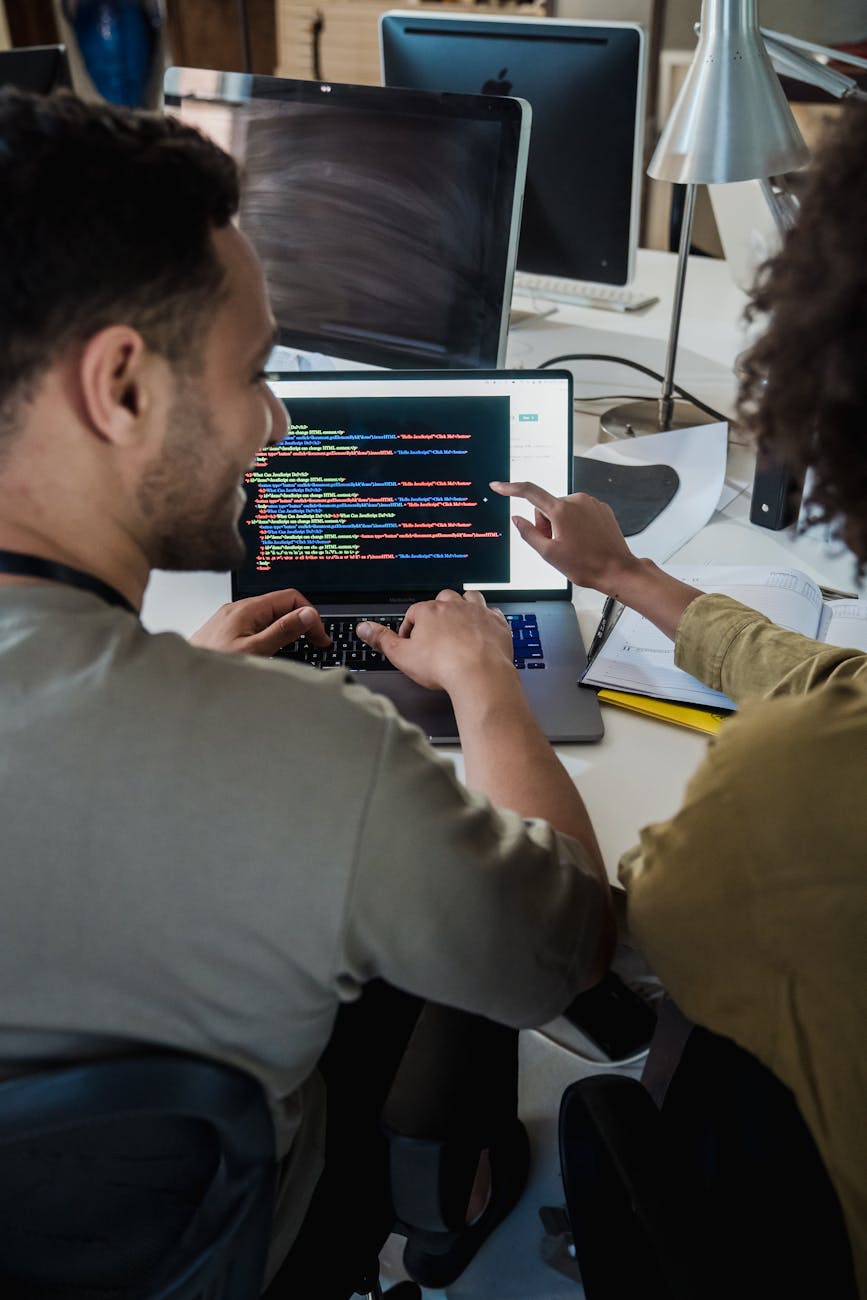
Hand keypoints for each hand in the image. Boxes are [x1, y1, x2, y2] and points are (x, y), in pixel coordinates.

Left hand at [190, 589, 330, 656]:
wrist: (182, 678)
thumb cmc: (213, 665)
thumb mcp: (255, 650)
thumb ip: (282, 631)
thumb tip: (307, 614)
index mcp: (248, 608)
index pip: (291, 598)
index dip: (310, 615)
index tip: (319, 637)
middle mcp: (240, 609)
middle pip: (281, 606)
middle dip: (302, 622)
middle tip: (315, 644)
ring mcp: (233, 619)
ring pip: (270, 617)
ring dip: (288, 630)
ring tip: (299, 648)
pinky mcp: (228, 631)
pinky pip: (258, 626)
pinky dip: (272, 635)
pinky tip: (275, 650)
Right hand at [356, 589, 514, 694]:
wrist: (480, 674)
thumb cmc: (443, 666)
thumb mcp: (402, 655)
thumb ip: (382, 639)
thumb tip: (364, 628)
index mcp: (429, 611)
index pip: (414, 613)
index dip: (410, 627)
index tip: (412, 642)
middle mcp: (454, 606)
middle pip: (442, 599)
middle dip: (438, 611)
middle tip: (435, 630)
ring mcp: (477, 612)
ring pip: (469, 598)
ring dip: (463, 606)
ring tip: (459, 621)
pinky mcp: (496, 623)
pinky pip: (491, 612)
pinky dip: (486, 618)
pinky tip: (483, 628)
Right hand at [490, 480, 637, 594]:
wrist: (617, 570)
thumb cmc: (586, 565)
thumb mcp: (549, 554)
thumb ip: (529, 533)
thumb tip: (517, 519)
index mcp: (561, 510)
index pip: (529, 492)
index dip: (511, 488)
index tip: (498, 486)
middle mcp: (577, 500)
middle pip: (547, 507)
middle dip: (546, 524)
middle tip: (556, 545)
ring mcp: (591, 503)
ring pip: (563, 509)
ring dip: (561, 524)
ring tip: (573, 545)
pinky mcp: (601, 508)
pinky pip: (579, 511)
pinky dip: (576, 523)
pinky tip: (584, 540)